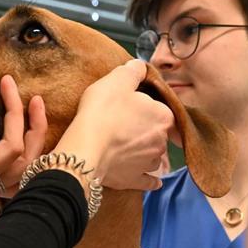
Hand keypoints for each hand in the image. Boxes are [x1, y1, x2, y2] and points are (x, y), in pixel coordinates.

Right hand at [55, 60, 175, 191]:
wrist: (85, 149)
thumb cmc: (101, 112)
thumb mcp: (117, 79)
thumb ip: (133, 70)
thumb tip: (140, 67)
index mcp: (163, 116)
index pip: (161, 108)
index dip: (147, 106)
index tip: (133, 106)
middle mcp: (162, 142)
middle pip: (158, 132)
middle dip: (146, 129)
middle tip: (125, 124)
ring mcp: (149, 163)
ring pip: (153, 155)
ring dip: (146, 152)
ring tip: (129, 147)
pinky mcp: (135, 180)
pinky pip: (148, 180)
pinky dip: (150, 179)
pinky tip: (152, 179)